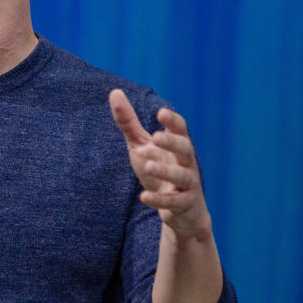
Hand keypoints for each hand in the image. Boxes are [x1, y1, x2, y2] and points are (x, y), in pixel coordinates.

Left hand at [108, 89, 211, 242]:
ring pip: (181, 176)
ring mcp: (187, 185)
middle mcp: (186, 163)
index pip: (180, 130)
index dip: (172, 121)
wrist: (181, 211)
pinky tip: (143, 197)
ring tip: (147, 165)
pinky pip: (173, 203)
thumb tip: (114, 92)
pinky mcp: (183, 205)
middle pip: (185, 149)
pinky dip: (159, 200)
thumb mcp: (141, 144)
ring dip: (165, 170)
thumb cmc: (159, 168)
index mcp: (177, 146)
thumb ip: (129, 122)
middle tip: (156, 137)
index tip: (161, 113)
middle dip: (172, 142)